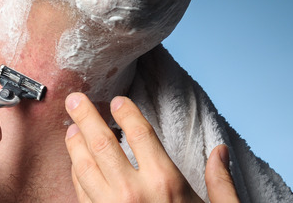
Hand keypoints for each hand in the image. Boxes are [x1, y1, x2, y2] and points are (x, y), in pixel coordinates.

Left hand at [64, 92, 238, 202]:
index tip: (118, 101)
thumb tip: (219, 151)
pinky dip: (76, 175)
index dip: (126, 112)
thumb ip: (221, 182)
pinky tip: (77, 165)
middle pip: (102, 143)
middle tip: (76, 99)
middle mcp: (133, 194)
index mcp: (166, 183)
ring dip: (75, 144)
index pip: (139, 133)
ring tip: (71, 129)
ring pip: (83, 167)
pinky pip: (81, 194)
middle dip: (86, 117)